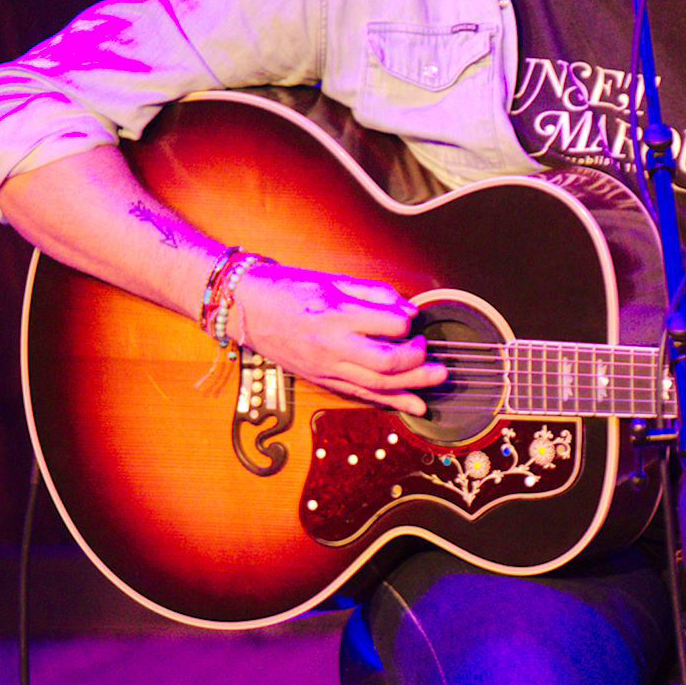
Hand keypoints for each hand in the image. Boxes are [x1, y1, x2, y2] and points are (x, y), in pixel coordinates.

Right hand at [230, 264, 445, 416]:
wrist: (247, 309)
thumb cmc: (291, 288)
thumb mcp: (333, 280)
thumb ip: (374, 293)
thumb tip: (408, 309)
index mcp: (336, 314)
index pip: (389, 324)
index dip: (408, 321)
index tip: (412, 318)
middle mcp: (331, 345)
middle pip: (387, 363)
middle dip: (418, 361)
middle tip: (432, 352)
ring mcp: (325, 368)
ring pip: (377, 385)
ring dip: (413, 386)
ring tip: (438, 380)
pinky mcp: (322, 381)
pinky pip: (360, 395)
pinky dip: (390, 402)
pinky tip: (413, 405)